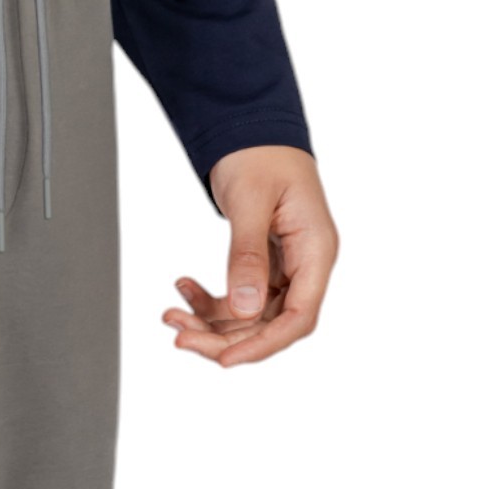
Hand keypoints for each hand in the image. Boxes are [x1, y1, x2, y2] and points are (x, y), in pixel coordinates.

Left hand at [162, 146, 337, 369]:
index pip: (299, 317)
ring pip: (249, 317)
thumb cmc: (260, 154)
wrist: (251, 129)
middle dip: (224, 337)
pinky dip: (208, 300)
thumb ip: (247, 256)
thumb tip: (245, 307)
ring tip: (172, 314)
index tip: (224, 359)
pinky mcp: (263, 265)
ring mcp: (284, 267)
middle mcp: (304, 265)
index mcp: (316, 250)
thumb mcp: (251, 202)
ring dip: (210, 322)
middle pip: (270, 324)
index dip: (263, 345)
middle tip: (181, 336)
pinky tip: (183, 288)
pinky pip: (237, 298)